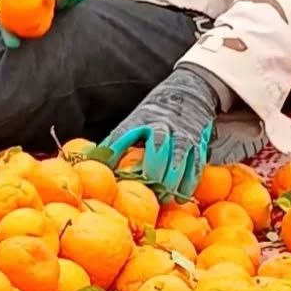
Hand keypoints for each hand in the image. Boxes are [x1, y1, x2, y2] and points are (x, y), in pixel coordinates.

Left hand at [102, 67, 220, 197]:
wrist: (188, 91)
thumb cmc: (153, 115)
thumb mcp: (134, 120)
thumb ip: (117, 141)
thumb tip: (92, 160)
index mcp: (141, 119)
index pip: (125, 133)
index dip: (116, 150)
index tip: (111, 171)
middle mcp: (162, 124)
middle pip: (158, 145)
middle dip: (154, 169)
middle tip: (148, 190)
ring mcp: (181, 133)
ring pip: (179, 155)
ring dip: (172, 179)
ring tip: (164, 198)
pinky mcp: (197, 142)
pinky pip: (195, 162)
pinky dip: (189, 181)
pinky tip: (180, 197)